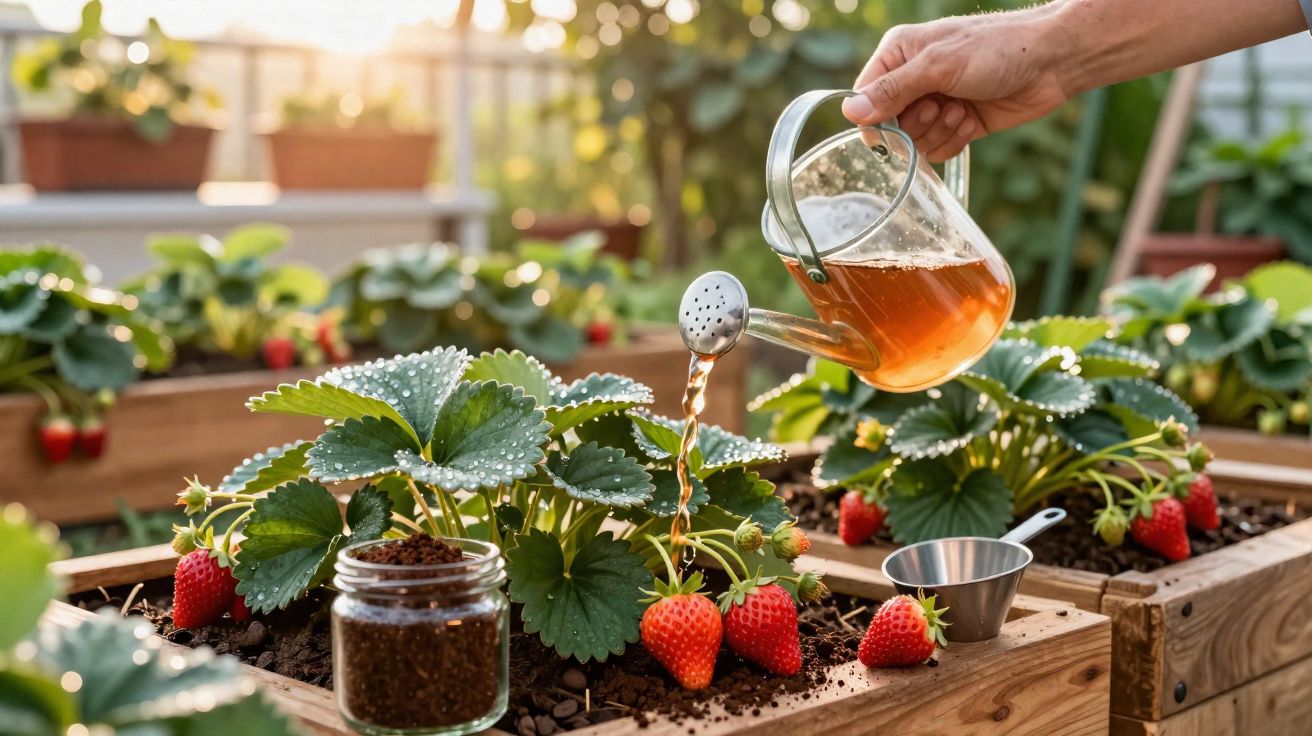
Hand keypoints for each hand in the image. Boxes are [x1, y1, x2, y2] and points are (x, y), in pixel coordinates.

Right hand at [843, 9, 1075, 161]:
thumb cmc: (997, 48)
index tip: (894, 125)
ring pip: (914, 141)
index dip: (875, 119)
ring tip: (961, 110)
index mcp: (899, 54)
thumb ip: (893, 90)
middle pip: (889, 125)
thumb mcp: (939, 65)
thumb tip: (850, 112)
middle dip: (915, 124)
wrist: (1052, 61)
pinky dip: (953, 140)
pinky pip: (938, 149)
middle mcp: (914, 79)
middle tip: (938, 106)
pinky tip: (970, 120)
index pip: (864, 98)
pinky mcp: (958, 124)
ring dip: (938, 132)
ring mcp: (936, 103)